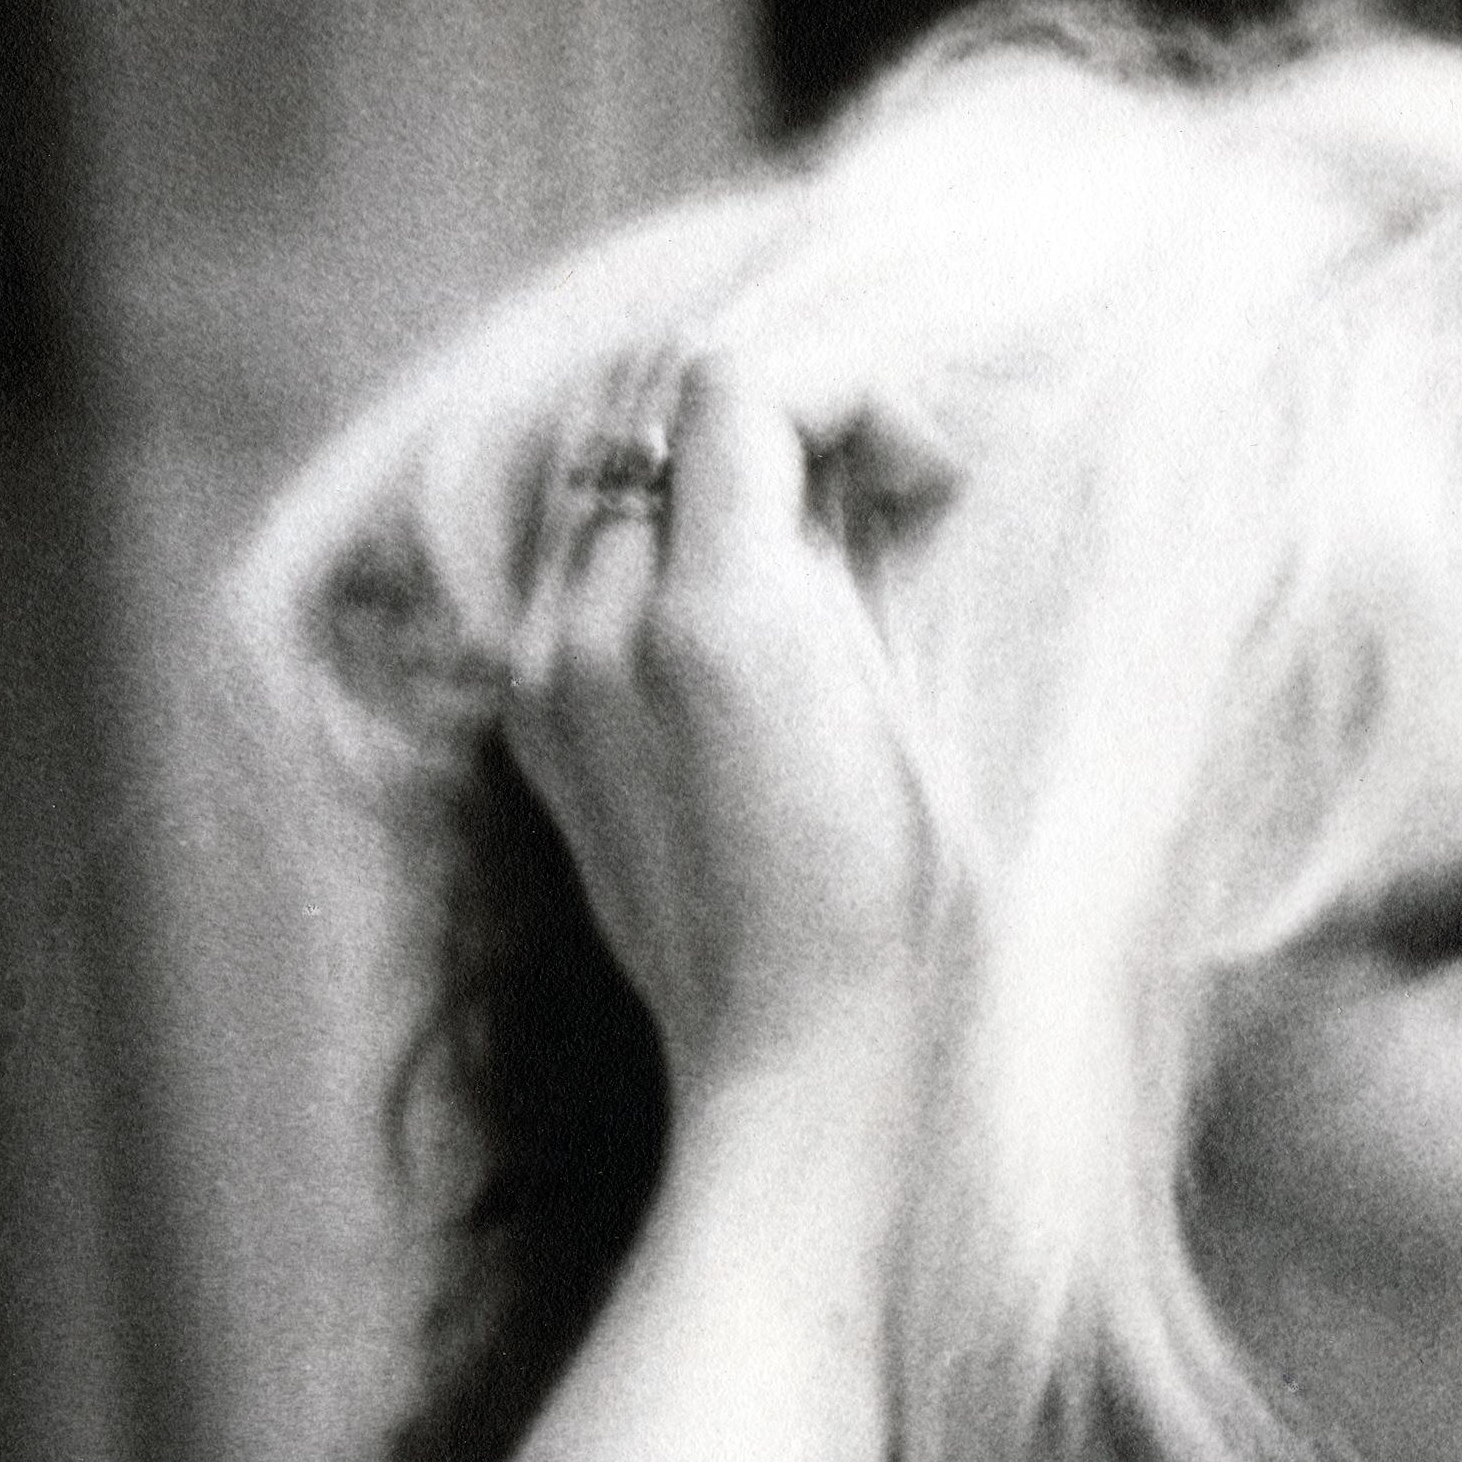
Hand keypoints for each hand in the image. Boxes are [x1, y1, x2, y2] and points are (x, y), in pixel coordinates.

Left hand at [503, 341, 949, 1100]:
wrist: (806, 1073)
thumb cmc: (915, 920)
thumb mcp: (927, 709)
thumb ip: (867, 554)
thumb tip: (863, 463)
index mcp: (715, 620)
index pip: (738, 388)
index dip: (851, 390)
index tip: (927, 473)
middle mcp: (599, 633)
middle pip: (658, 417)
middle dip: (780, 425)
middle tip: (884, 500)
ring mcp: (548, 680)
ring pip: (611, 488)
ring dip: (714, 485)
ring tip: (814, 561)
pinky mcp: (533, 727)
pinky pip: (578, 575)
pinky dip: (659, 557)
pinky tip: (743, 634)